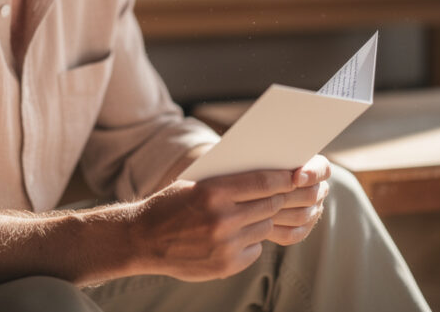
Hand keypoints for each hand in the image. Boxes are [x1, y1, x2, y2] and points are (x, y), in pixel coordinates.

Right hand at [128, 155, 330, 281]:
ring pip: (264, 227)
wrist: (142, 239)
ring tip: (250, 215)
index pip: (263, 181)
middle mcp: (222, 218)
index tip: (296, 175)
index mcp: (213, 192)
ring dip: (263, 220)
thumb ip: (229, 183)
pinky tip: (235, 237)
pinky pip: (255, 249)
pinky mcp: (226, 265)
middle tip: (281, 194)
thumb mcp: (196, 184)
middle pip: (270, 205)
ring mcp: (226, 244)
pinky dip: (250, 242)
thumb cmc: (170, 205)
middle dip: (277, 198)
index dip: (284, 178)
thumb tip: (268, 177)